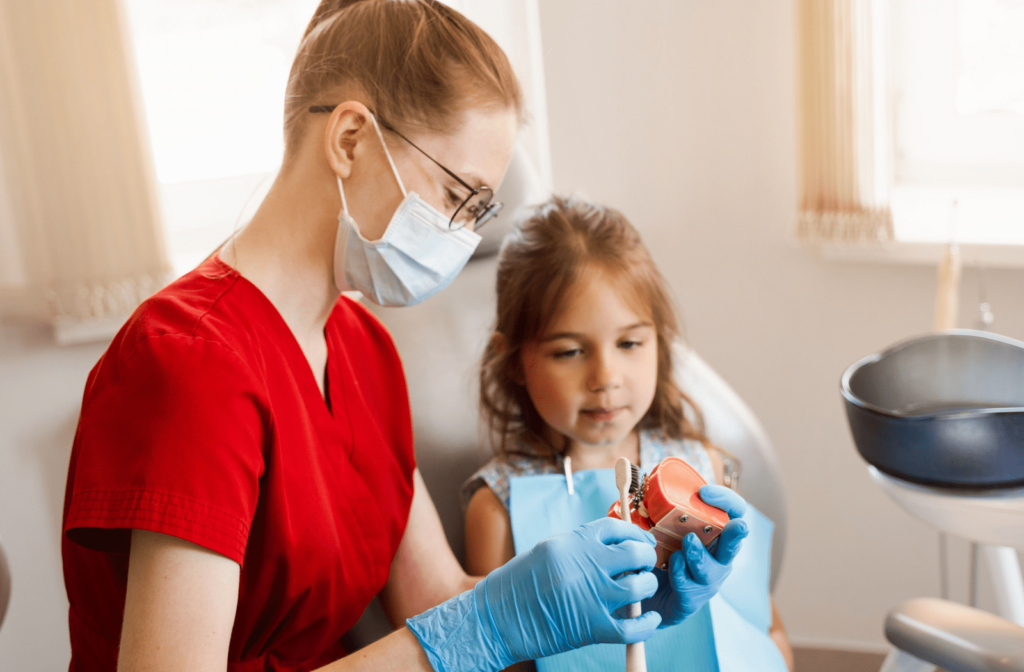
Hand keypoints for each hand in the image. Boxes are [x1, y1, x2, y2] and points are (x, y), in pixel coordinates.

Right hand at [407, 518, 661, 671]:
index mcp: (571, 542)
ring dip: (647, 586)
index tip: (642, 540)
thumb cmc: (516, 584)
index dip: (635, 533)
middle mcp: (584, 564)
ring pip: (640, 586)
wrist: (495, 619)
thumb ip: (579, 546)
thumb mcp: (547, 551)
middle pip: (635, 553)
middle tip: (646, 564)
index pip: (617, 527)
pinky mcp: (591, 627)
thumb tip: (610, 544)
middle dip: (647, 558)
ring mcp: (590, 596)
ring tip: (644, 588)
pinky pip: (633, 627)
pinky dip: (647, 624)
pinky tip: (649, 619)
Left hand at [643, 485, 748, 626]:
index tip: (704, 492)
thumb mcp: (656, 527)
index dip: (726, 500)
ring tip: (688, 542)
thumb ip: (655, 510)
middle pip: (734, 544)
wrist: (638, 594)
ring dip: (699, 554)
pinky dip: (679, 572)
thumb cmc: (653, 553)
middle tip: (737, 526)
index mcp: (712, 534)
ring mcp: (706, 581)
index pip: (733, 513)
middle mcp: (716, 557)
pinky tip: (669, 565)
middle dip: (737, 534)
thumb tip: (643, 487)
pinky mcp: (690, 600)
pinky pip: (689, 586)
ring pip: (711, 569)